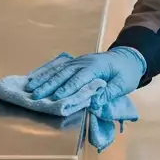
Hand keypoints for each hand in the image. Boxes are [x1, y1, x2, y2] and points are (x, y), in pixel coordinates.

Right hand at [25, 45, 145, 104]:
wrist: (129, 56)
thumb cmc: (127, 72)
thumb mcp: (124, 84)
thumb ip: (109, 93)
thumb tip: (93, 104)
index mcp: (97, 67)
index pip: (79, 78)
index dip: (67, 88)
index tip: (55, 98)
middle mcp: (84, 62)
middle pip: (64, 73)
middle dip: (49, 85)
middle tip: (35, 95)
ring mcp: (78, 61)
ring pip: (59, 70)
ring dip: (44, 79)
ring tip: (30, 88)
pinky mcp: (76, 63)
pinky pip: (59, 68)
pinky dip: (46, 73)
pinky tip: (35, 78)